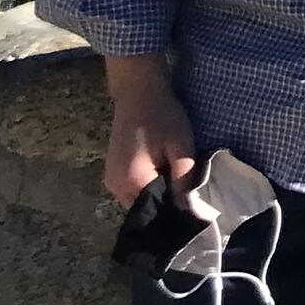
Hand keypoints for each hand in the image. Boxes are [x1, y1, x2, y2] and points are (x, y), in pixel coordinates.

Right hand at [103, 65, 197, 207]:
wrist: (138, 90)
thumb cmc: (162, 115)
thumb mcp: (181, 144)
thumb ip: (184, 179)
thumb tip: (187, 210)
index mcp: (133, 182)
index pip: (157, 214)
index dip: (176, 213)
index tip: (193, 209)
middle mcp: (116, 188)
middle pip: (146, 211)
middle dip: (166, 206)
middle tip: (187, 195)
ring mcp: (111, 181)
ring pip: (139, 202)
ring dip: (156, 196)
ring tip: (176, 184)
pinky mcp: (113, 173)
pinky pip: (132, 191)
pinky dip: (147, 187)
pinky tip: (163, 175)